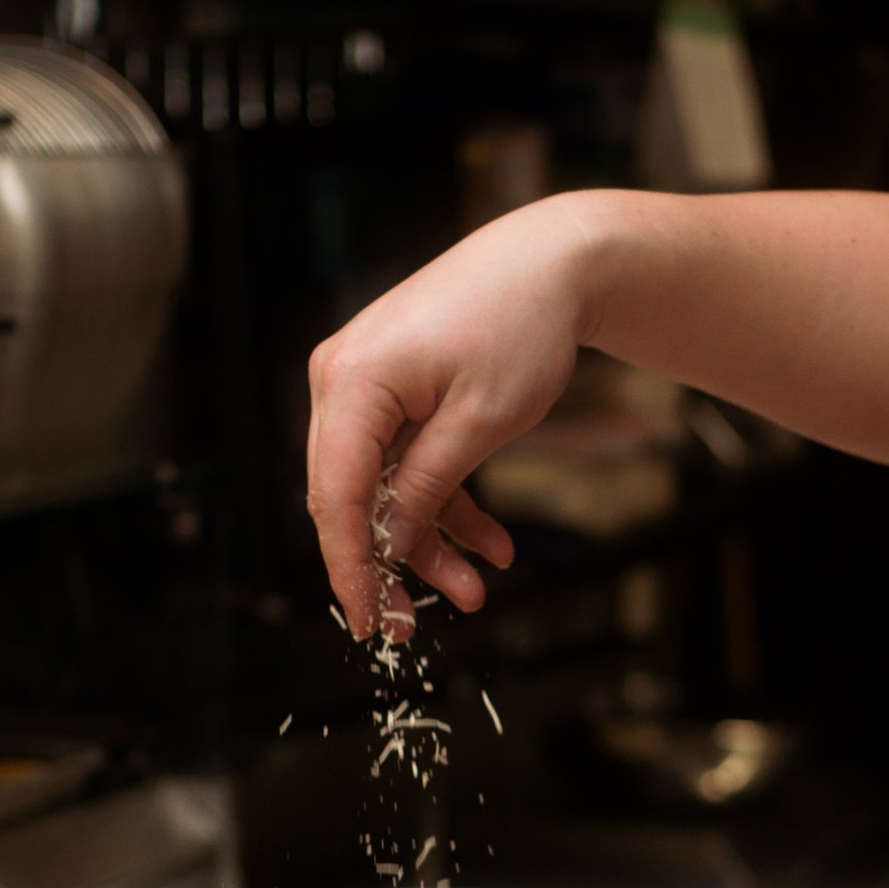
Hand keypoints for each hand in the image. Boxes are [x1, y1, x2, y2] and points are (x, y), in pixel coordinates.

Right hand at [307, 201, 607, 636]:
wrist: (551, 260)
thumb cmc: (522, 326)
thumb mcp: (481, 423)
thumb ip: (427, 488)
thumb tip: (388, 545)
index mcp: (353, 382)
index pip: (337, 495)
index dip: (349, 568)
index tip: (367, 624)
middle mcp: (341, 379)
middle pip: (349, 496)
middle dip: (388, 563)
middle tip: (412, 627)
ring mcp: (363, 382)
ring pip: (382, 486)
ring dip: (427, 540)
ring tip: (477, 589)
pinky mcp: (390, 387)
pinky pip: (404, 460)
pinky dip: (444, 502)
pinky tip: (489, 544)